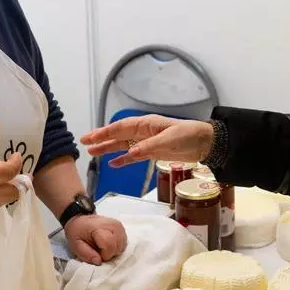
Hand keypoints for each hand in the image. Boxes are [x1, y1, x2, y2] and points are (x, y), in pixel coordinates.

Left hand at [65, 214, 126, 265]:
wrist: (80, 220)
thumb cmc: (77, 232)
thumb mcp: (75, 245)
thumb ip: (86, 254)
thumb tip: (99, 262)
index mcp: (98, 227)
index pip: (109, 244)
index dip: (104, 255)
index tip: (96, 254)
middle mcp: (111, 224)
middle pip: (117, 247)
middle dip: (109, 254)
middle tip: (99, 251)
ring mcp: (118, 225)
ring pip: (121, 246)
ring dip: (113, 251)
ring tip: (103, 247)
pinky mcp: (121, 227)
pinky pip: (124, 242)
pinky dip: (117, 247)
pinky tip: (108, 244)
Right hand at [80, 115, 213, 166]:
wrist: (206, 143)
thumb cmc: (189, 136)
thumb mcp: (169, 140)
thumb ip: (148, 147)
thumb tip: (129, 153)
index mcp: (146, 124)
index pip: (120, 127)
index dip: (104, 132)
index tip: (89, 137)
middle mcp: (144, 132)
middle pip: (118, 135)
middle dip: (101, 139)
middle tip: (84, 143)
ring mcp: (147, 142)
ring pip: (123, 145)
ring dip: (108, 149)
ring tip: (92, 153)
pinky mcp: (153, 153)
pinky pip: (134, 156)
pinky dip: (124, 160)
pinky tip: (113, 165)